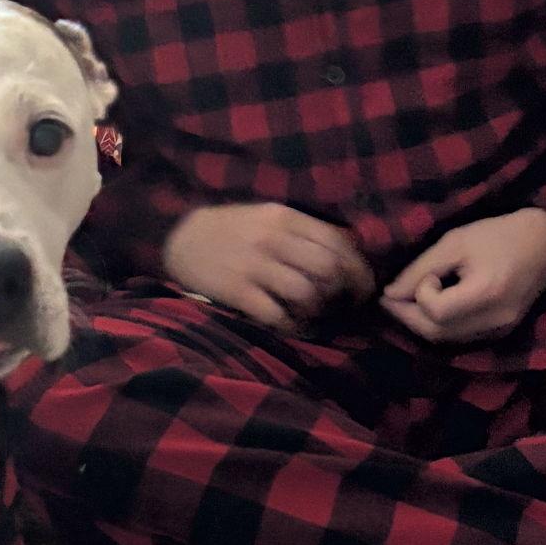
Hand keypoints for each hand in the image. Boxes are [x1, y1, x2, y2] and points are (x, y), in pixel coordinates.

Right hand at [163, 203, 374, 329]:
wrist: (181, 239)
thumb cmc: (233, 230)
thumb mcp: (268, 218)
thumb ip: (303, 231)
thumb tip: (348, 253)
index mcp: (284, 217)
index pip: (337, 241)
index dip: (359, 268)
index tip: (364, 287)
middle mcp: (272, 238)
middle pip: (328, 267)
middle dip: (347, 292)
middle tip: (348, 306)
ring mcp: (254, 266)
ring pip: (308, 293)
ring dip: (321, 310)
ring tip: (320, 316)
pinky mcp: (238, 291)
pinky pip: (279, 315)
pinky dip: (295, 326)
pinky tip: (297, 327)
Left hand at [380, 208, 545, 345]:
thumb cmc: (499, 234)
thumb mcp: (456, 241)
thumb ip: (421, 268)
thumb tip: (389, 293)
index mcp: (487, 295)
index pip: (437, 312)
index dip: (418, 294)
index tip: (423, 273)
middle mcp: (496, 321)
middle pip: (438, 334)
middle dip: (407, 316)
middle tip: (388, 296)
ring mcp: (501, 331)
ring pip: (447, 341)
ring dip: (421, 323)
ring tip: (405, 300)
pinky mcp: (502, 332)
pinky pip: (461, 338)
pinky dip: (440, 326)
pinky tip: (430, 307)